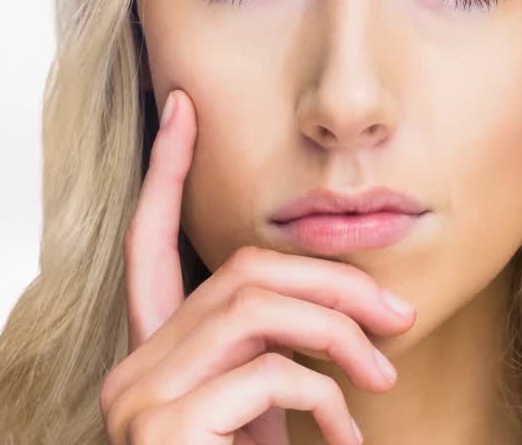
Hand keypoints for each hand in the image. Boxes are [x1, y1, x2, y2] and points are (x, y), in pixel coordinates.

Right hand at [99, 89, 416, 444]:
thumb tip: (340, 317)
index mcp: (148, 359)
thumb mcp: (257, 422)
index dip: (162, 173)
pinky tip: (344, 437)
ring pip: (251, 306)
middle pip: (232, 271)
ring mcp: (136, 398)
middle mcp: (129, 368)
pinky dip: (322, 396)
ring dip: (336, 330)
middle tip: (393, 314)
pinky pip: (264, 373)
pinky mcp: (161, 428)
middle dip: (325, 278)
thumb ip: (270, 365)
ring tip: (384, 372)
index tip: (180, 109)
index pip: (144, 244)